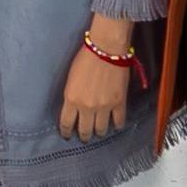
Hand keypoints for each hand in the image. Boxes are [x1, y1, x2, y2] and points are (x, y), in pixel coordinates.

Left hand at [57, 21, 134, 141]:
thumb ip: (72, 96)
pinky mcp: (119, 103)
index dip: (66, 132)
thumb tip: (74, 108)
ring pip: (101, 129)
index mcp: (71, 99)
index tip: (67, 135)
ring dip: (99, 132)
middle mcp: (86, 107)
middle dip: (83, 136)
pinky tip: (115, 126)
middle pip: (85, 130)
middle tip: (84, 137)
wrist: (106, 48)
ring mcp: (104, 106)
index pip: (66, 123)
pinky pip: (119, 121)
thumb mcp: (71, 79)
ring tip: (99, 132)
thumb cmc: (86, 58)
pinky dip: (116, 126)